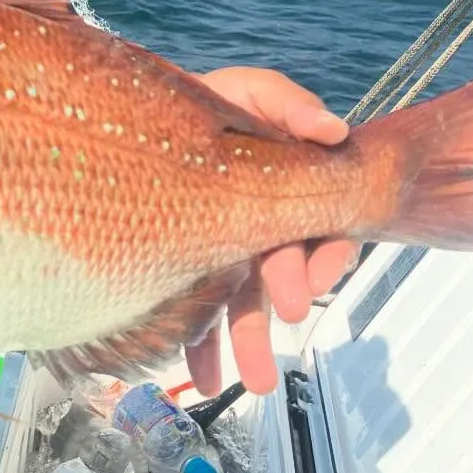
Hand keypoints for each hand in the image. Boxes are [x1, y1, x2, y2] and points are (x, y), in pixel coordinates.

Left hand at [185, 67, 358, 397]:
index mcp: (288, 188)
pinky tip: (201, 379)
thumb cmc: (205, 101)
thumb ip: (291, 105)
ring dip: (252, 343)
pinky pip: (197, 315)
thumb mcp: (250, 92)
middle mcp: (261, 225)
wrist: (137, 113)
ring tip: (255, 380)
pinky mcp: (187, 268)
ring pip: (245, 303)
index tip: (316, 276)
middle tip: (285, 310)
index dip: (328, 255)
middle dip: (286, 297)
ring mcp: (223, 251)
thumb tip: (335, 130)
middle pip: (283, 270)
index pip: (323, 229)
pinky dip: (203, 348)